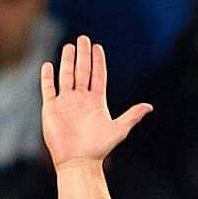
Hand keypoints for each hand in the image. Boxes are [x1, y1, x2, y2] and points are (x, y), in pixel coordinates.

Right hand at [38, 37, 150, 169]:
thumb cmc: (99, 147)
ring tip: (69, 46)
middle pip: (82, 71)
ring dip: (67, 61)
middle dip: (83, 55)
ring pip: (66, 76)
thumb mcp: (119, 129)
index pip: (98, 76)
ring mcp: (66, 102)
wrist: (79, 160)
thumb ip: (133, 116)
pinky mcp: (51, 107)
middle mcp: (81, 99)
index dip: (98, 62)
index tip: (98, 47)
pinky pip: (48, 88)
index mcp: (97, 101)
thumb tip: (150, 106)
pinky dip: (48, 77)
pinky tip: (49, 65)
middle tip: (84, 38)